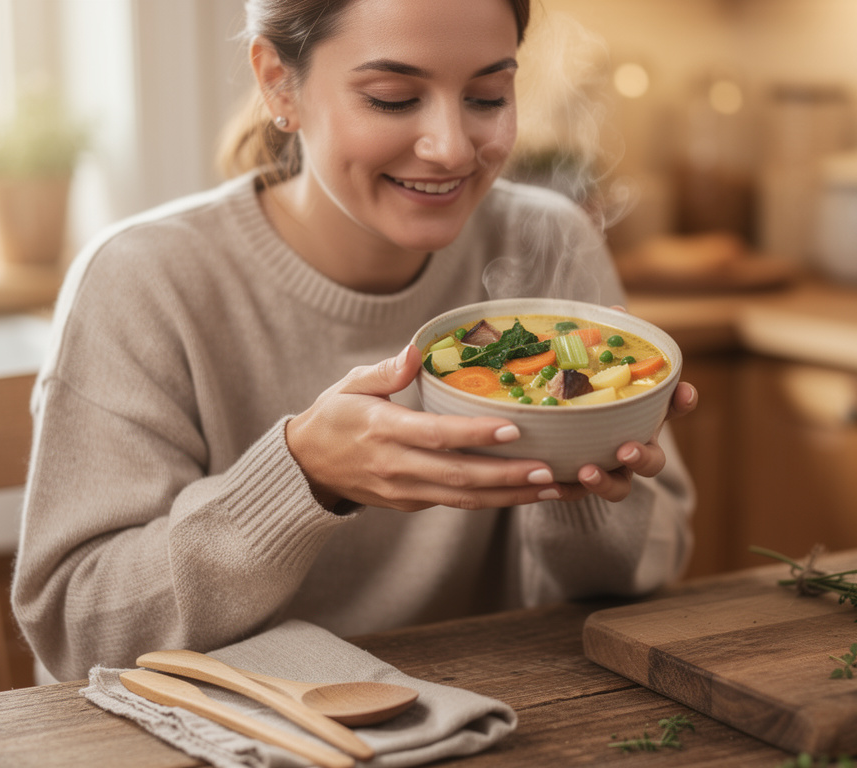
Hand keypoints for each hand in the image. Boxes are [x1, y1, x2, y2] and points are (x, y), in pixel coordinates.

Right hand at [285, 344, 564, 511]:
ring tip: (551, 489)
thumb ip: (385, 371)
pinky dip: (492, 500)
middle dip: (507, 476)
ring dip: (510, 496)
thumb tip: (416, 351)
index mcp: (383, 430)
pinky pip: (455, 503)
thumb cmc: (334, 416)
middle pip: (459, 476)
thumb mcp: (350, 385)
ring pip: (464, 498)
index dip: (475, 435)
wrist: (305, 466)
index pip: (436, 435)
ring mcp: (404, 490)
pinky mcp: (410, 504)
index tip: (513, 429)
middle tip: (549, 471)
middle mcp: (396, 466)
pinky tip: (524, 492)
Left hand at [557, 302, 697, 502]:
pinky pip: (578, 495)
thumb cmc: (581, 388)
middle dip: (643, 455)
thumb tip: (617, 311)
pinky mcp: (579, 485)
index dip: (684, 401)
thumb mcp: (591, 364)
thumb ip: (606, 342)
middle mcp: (632, 444)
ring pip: (620, 486)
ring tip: (586, 470)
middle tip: (626, 448)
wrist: (550, 427)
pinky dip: (567, 491)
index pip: (674, 407)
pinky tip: (552, 486)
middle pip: (653, 460)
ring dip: (606, 481)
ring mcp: (608, 470)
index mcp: (641, 414)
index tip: (684, 392)